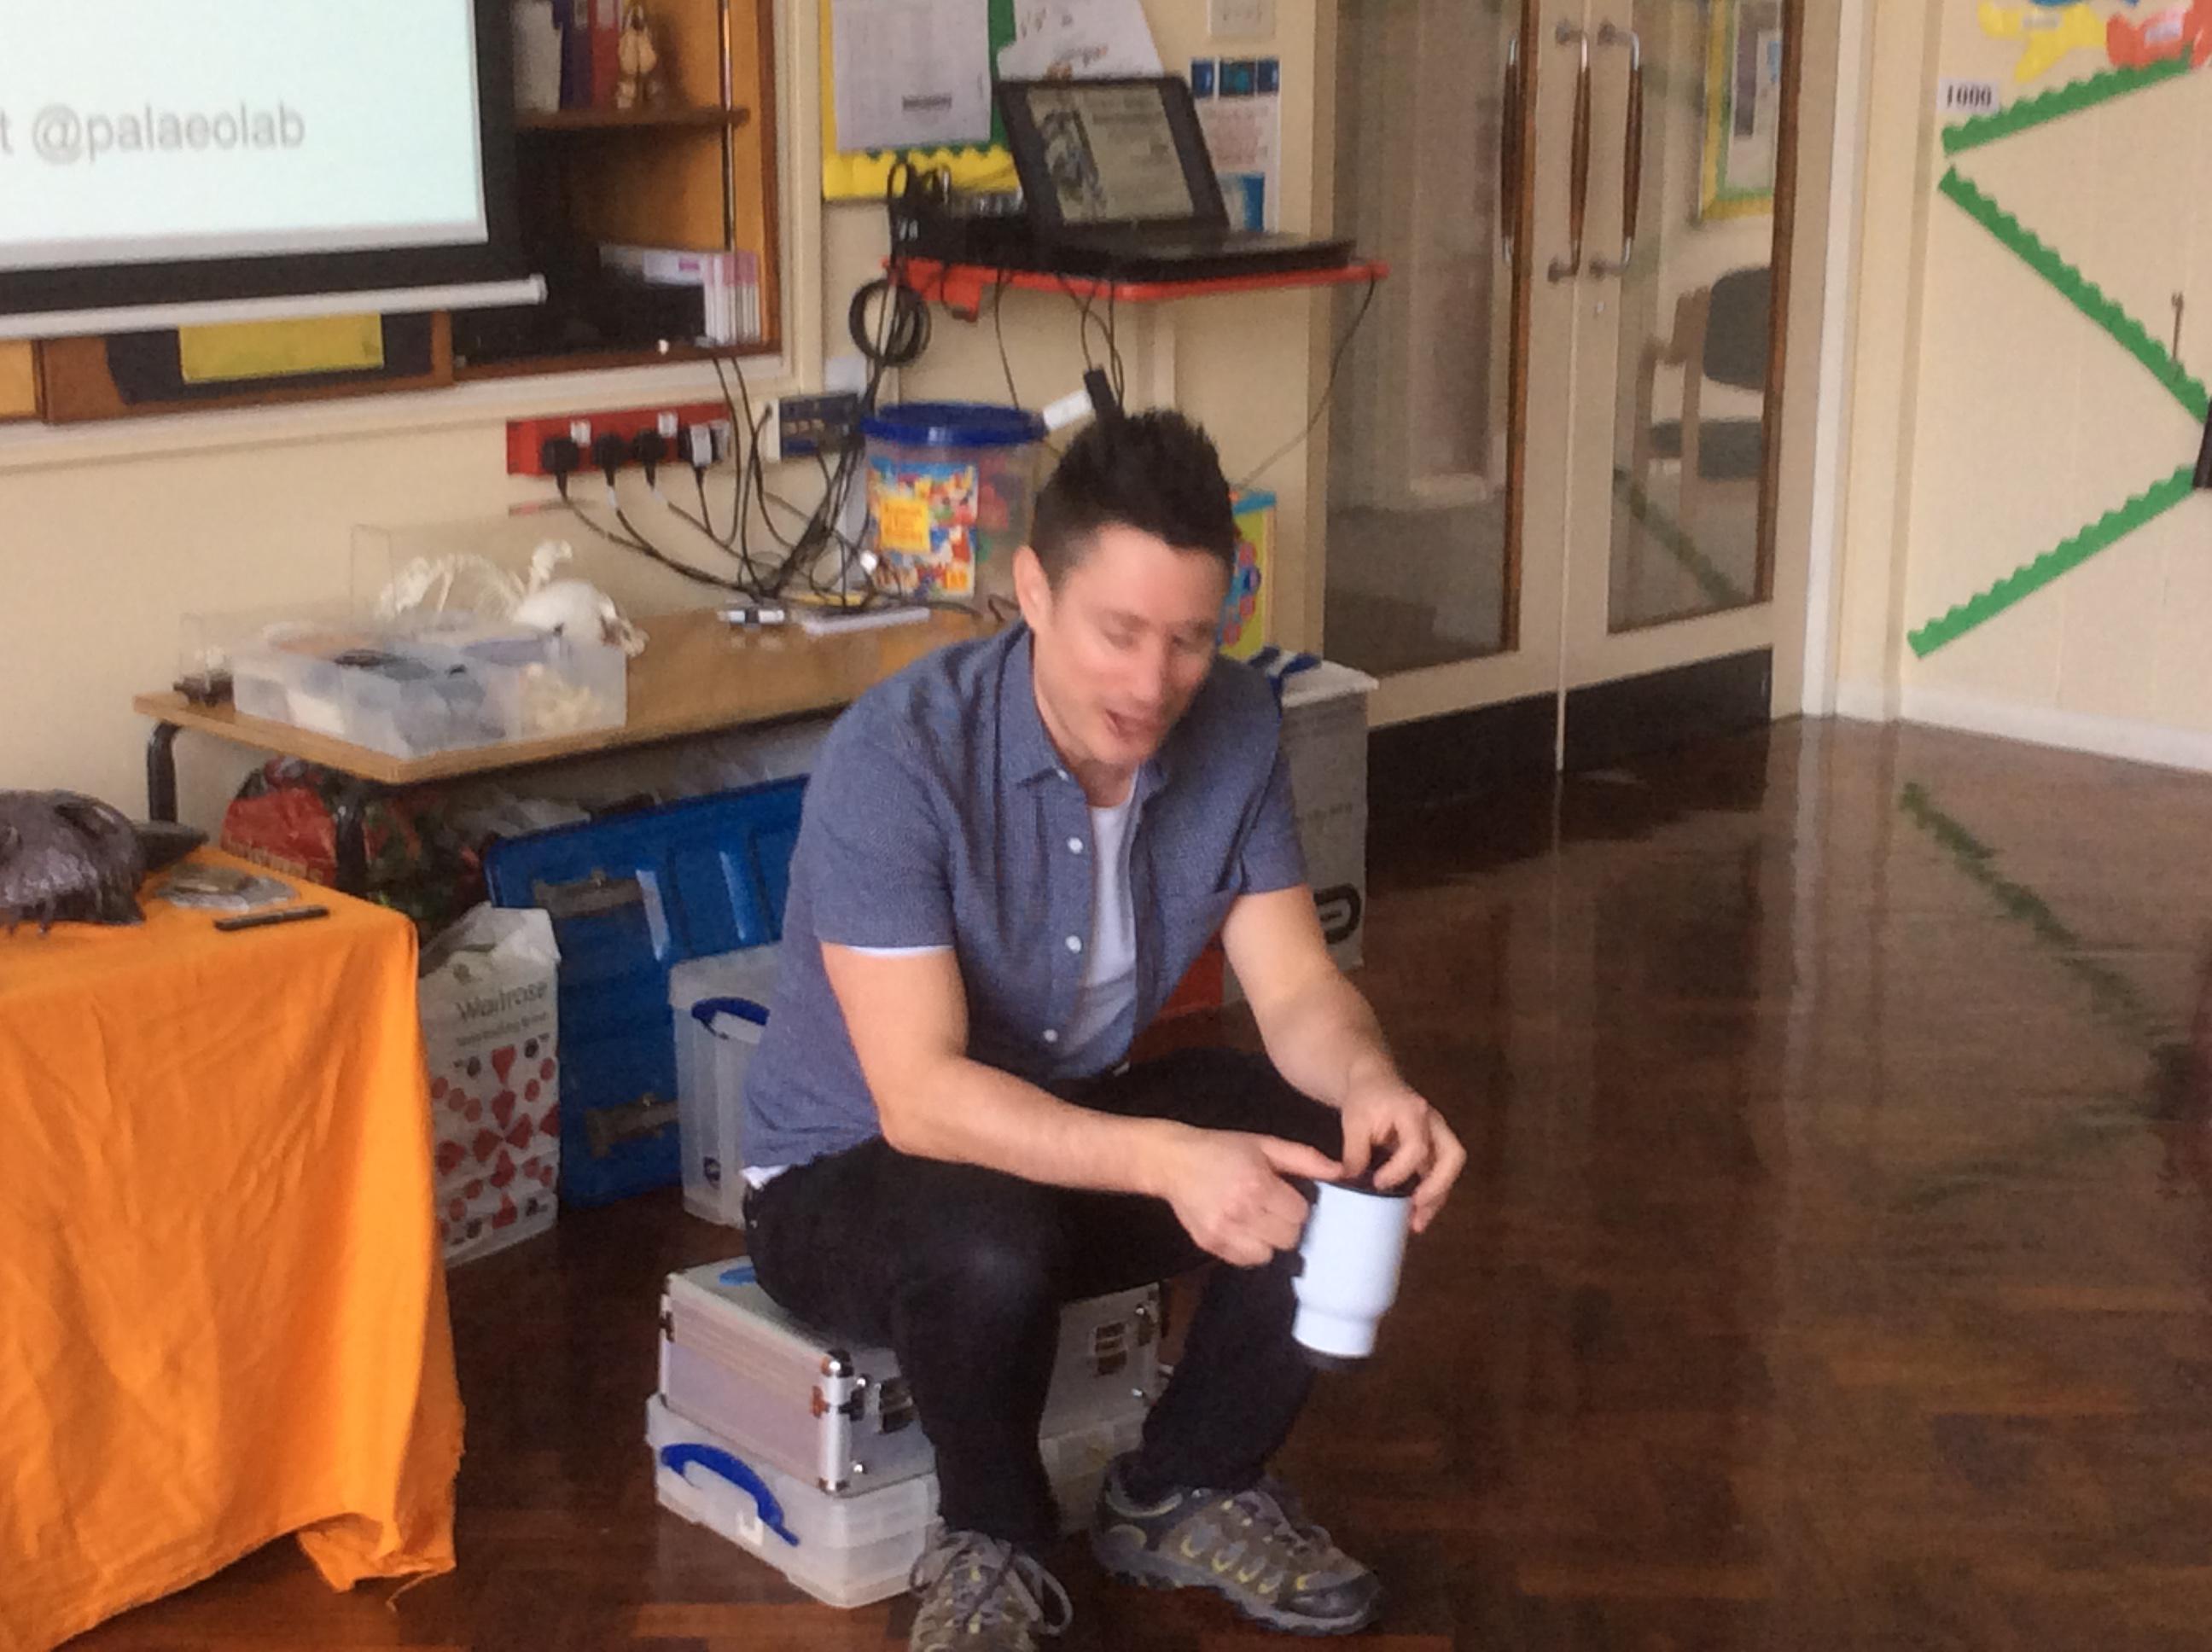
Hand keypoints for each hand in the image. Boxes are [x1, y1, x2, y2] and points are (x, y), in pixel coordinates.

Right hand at [1156, 1127, 1340, 1267]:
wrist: (1173, 1161)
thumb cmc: (1222, 1149)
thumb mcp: (1264, 1144)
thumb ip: (1304, 1159)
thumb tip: (1340, 1172)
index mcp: (1257, 1184)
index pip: (1300, 1214)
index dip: (1297, 1205)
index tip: (1286, 1195)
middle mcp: (1241, 1211)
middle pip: (1289, 1238)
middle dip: (1287, 1224)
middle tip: (1273, 1208)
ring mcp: (1224, 1231)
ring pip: (1269, 1254)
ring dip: (1269, 1239)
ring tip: (1258, 1220)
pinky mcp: (1210, 1244)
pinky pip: (1246, 1261)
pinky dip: (1251, 1249)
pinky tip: (1243, 1230)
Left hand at [1339, 1071, 1465, 1234]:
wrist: (1374, 1082)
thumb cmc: (1365, 1099)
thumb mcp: (1353, 1121)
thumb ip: (1354, 1151)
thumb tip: (1352, 1181)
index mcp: (1413, 1112)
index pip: (1417, 1147)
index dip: (1400, 1170)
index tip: (1378, 1184)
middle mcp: (1433, 1124)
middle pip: (1452, 1156)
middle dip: (1437, 1186)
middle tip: (1416, 1207)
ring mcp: (1437, 1136)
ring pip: (1450, 1168)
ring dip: (1437, 1197)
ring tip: (1417, 1223)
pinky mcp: (1434, 1149)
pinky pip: (1440, 1173)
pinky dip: (1432, 1194)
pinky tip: (1416, 1215)